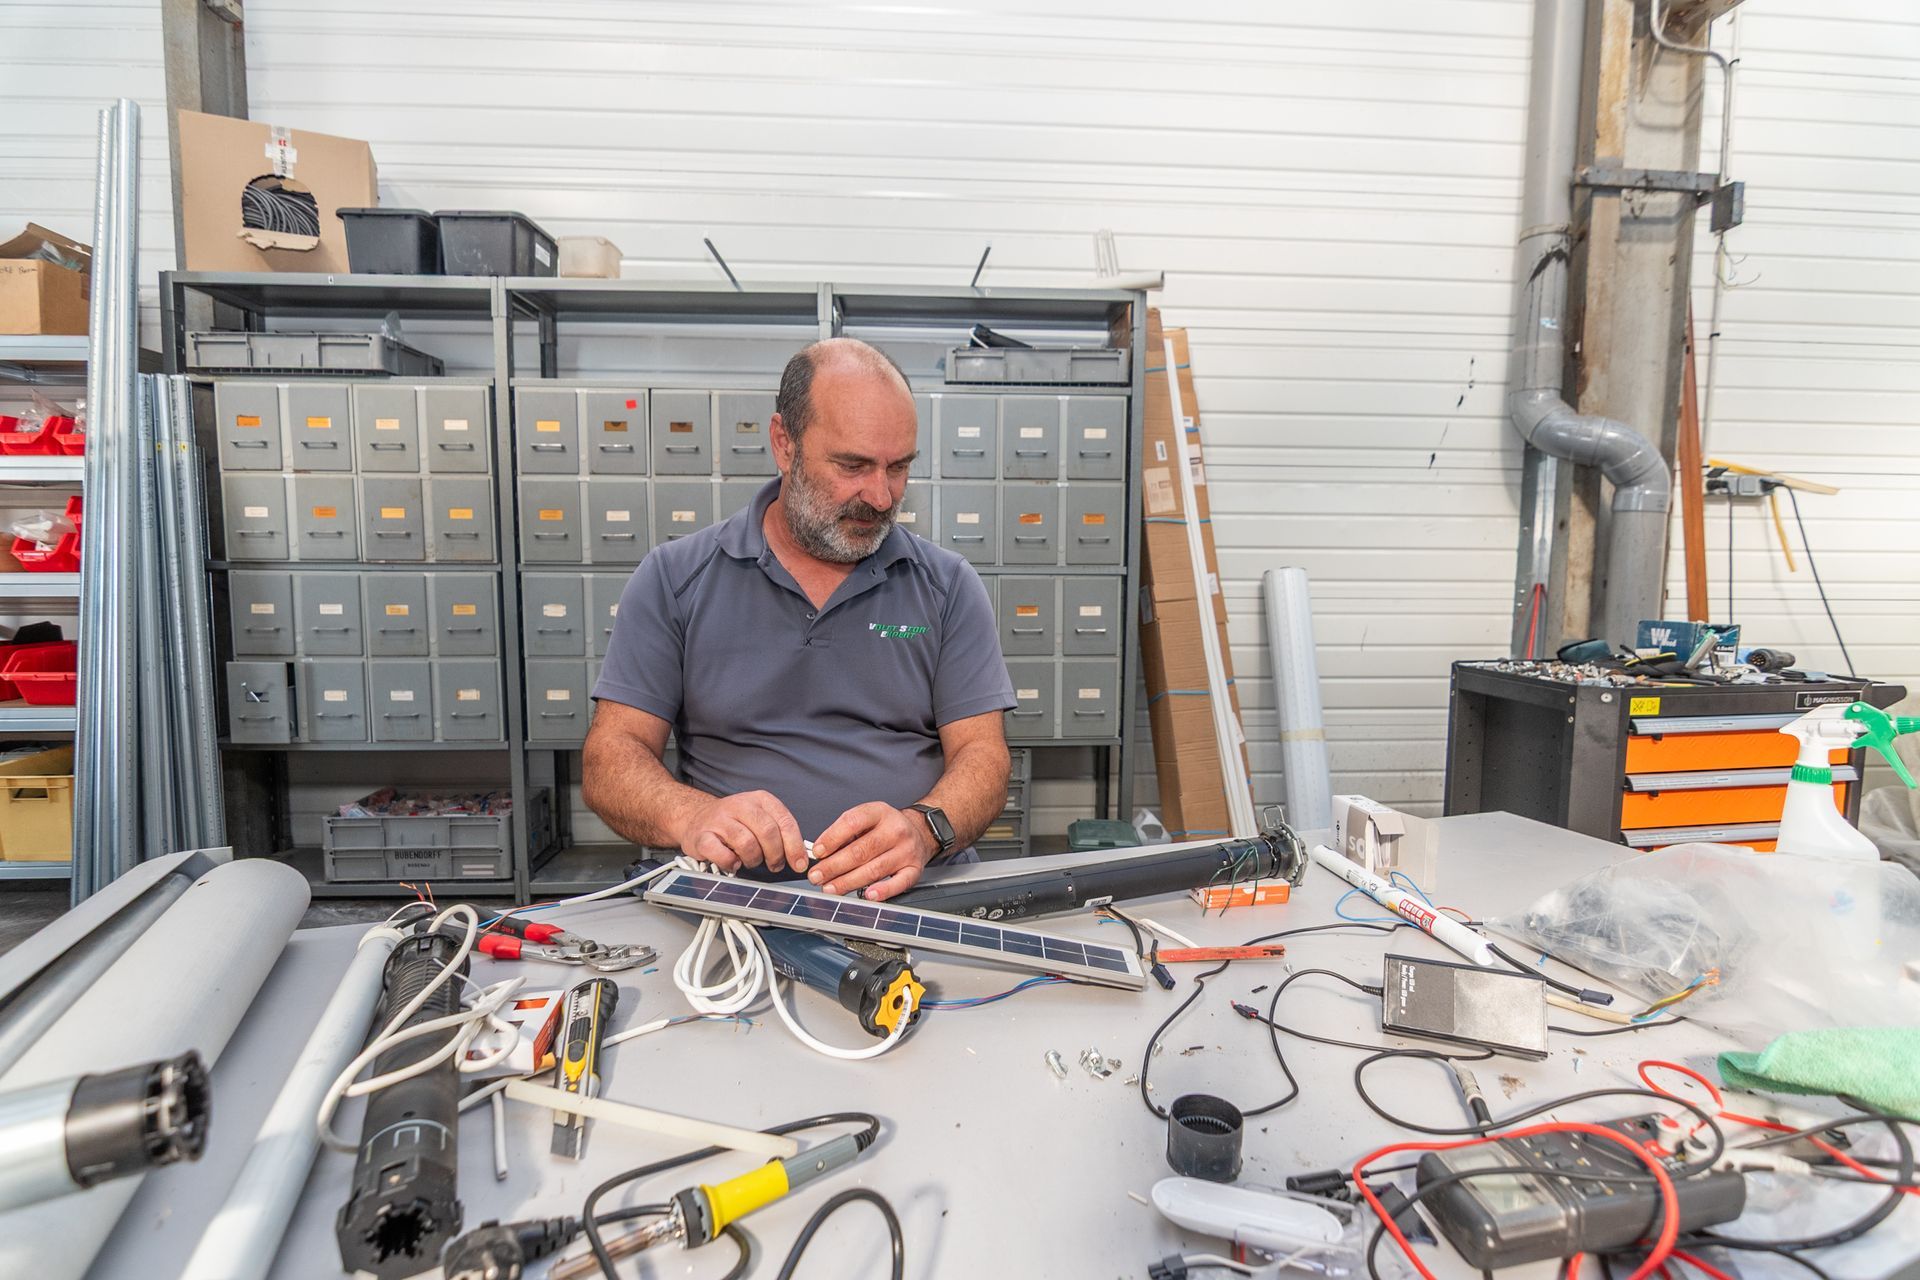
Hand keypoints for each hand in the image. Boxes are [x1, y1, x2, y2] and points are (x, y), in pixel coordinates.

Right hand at [676, 790, 805, 873]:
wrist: (695, 818)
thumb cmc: (733, 823)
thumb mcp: (760, 819)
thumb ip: (780, 832)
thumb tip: (801, 856)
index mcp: (760, 799)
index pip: (785, 821)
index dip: (795, 846)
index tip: (800, 864)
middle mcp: (740, 805)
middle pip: (768, 832)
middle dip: (775, 854)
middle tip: (775, 865)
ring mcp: (719, 819)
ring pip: (747, 843)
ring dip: (753, 859)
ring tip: (750, 861)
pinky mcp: (702, 836)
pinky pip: (723, 855)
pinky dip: (731, 863)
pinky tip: (733, 863)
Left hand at [807, 802, 936, 900]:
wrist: (920, 831)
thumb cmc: (886, 828)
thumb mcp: (867, 819)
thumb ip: (844, 833)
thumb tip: (820, 854)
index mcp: (879, 812)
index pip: (852, 822)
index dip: (832, 838)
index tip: (817, 852)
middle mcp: (895, 830)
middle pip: (860, 850)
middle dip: (834, 866)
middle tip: (817, 876)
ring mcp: (906, 850)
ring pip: (874, 869)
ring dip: (848, 882)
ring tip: (830, 888)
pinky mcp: (914, 869)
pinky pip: (899, 883)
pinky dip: (883, 891)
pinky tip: (867, 896)